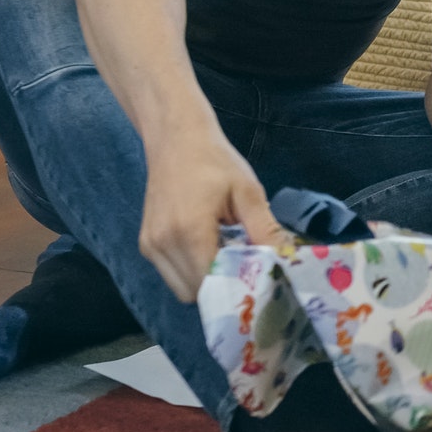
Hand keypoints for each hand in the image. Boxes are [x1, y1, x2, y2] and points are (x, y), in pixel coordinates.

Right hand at [140, 130, 283, 302]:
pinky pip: (171, 275)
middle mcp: (163, 244)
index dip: (238, 287)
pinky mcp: (146, 244)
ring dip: (206, 282)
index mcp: (189, 231)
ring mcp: (150, 245)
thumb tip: (286, 260)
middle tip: (245, 269)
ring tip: (226, 256)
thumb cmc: (215, 161)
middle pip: (196, 293)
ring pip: (182, 289)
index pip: (213, 283)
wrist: (175, 138)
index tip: (259, 282)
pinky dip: (191, 272)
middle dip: (223, 288)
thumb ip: (265, 230)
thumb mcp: (248, 192)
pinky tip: (208, 249)